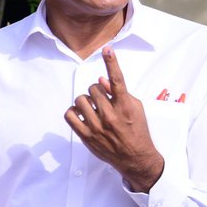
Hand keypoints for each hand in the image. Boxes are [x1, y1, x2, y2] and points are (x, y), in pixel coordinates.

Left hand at [64, 46, 164, 191]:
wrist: (135, 157)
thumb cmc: (136, 131)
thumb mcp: (136, 109)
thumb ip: (120, 93)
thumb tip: (102, 80)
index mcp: (125, 107)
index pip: (118, 80)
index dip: (112, 63)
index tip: (107, 49)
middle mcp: (111, 115)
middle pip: (94, 88)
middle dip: (96, 90)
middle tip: (101, 99)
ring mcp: (97, 126)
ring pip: (81, 100)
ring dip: (85, 100)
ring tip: (92, 107)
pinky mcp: (86, 136)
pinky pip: (70, 115)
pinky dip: (73, 111)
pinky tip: (80, 113)